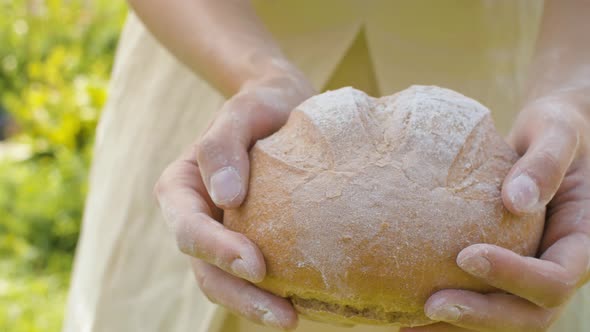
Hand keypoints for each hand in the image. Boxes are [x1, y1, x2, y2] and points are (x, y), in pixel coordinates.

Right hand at [154, 63, 314, 329]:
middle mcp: (199, 218)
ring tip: (295, 319)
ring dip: (257, 305)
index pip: (189, 229)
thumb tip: (225, 198)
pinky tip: (310, 302)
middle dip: (242, 296)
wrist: (284, 108)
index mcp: (182, 189)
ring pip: (229, 282)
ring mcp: (225, 234)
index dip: (217, 251)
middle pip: (207, 270)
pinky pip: (258, 275)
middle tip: (285, 316)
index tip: (257, 264)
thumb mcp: (243, 109)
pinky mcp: (255, 241)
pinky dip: (277, 292)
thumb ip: (223, 145)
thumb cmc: (261, 104)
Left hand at [402, 90, 589, 331]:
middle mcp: (560, 267)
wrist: (552, 137)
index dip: (515, 276)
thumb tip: (515, 201)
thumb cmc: (557, 128)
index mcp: (582, 242)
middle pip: (531, 315)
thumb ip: (544, 163)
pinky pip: (483, 298)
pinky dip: (451, 311)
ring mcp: (533, 273)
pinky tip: (407, 309)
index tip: (466, 255)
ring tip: (407, 323)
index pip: (556, 278)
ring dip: (460, 326)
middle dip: (482, 315)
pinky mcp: (508, 268)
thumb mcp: (558, 132)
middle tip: (430, 305)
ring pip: (505, 317)